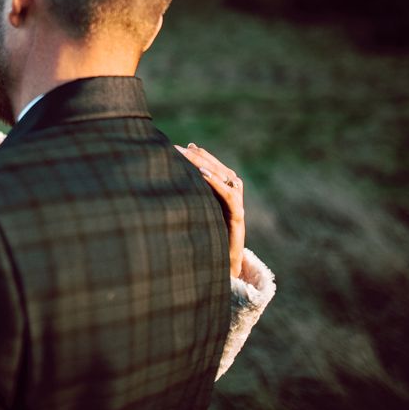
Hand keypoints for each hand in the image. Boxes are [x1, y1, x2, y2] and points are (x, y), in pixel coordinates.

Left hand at [175, 143, 244, 278]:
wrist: (222, 262)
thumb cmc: (205, 234)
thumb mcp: (195, 209)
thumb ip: (188, 192)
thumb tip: (170, 176)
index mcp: (222, 187)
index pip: (210, 162)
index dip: (195, 153)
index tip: (176, 147)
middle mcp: (232, 191)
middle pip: (216, 166)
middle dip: (196, 156)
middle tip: (177, 149)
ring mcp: (236, 202)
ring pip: (224, 176)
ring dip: (205, 164)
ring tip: (189, 155)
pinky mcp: (238, 215)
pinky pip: (229, 195)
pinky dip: (217, 183)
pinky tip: (203, 174)